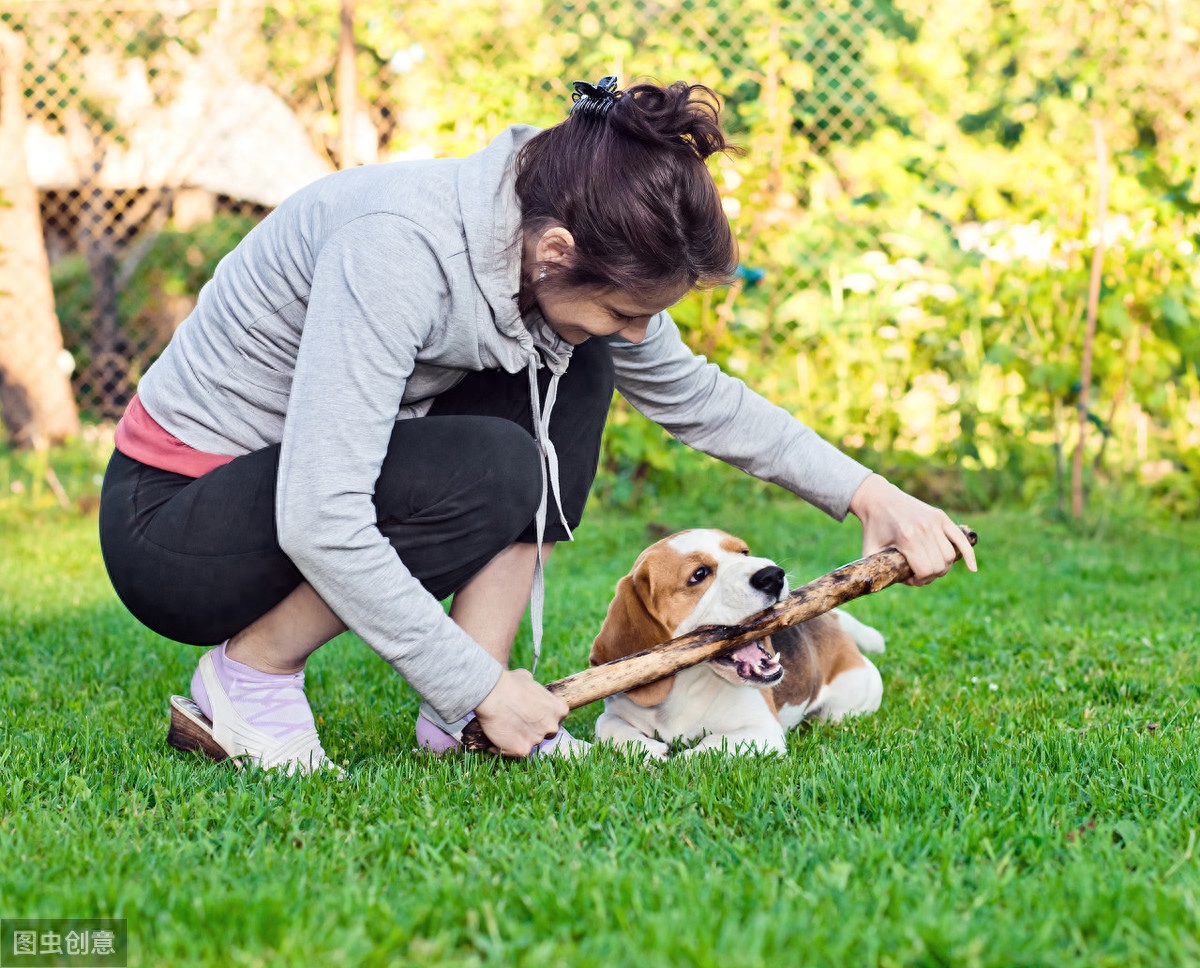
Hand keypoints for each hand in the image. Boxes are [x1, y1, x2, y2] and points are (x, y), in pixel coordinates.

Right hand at [474, 668, 567, 756]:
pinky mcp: (522, 750)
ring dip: (518, 738)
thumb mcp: (529, 679)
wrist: (493, 693)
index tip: (532, 717)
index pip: (556, 719)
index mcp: (559, 710)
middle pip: (546, 734)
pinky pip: (512, 752)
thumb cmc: (509, 682)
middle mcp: (552, 727)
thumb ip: (535, 690)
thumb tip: (530, 687)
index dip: (544, 718)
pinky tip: (495, 737)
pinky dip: (503, 747)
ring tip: (503, 727)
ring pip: (529, 743)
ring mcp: (538, 740)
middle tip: (518, 723)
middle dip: (535, 730)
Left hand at [848, 474, 977, 585]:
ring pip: (950, 556)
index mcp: (907, 538)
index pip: (926, 570)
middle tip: (918, 574)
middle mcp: (925, 529)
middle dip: (930, 575)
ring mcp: (935, 521)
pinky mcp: (941, 517)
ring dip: (942, 567)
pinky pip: (961, 539)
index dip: (919, 580)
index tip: (909, 578)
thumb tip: (886, 589)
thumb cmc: (873, 529)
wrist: (878, 499)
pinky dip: (968, 555)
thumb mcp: (870, 551)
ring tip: (928, 566)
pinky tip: (972, 569)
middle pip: (940, 565)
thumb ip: (879, 571)